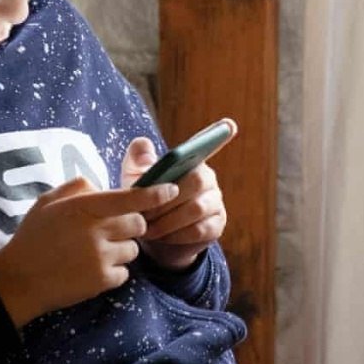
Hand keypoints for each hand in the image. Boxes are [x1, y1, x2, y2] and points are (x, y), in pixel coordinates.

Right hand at [0, 176, 178, 327]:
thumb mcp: (48, 201)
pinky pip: (125, 272)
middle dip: (131, 225)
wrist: (19, 280)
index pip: (130, 197)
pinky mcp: (102, 281)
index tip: (172, 189)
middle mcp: (96, 230)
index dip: (155, 193)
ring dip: (122, 248)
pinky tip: (92, 268)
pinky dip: (114, 270)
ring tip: (96, 251)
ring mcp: (101, 257)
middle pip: (138, 223)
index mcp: (84, 207)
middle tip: (110, 230)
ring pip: (133, 249)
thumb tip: (101, 185)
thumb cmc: (32, 236)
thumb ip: (77, 187)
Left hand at [122, 137, 228, 270]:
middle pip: (196, 180)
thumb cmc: (144, 202)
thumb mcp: (134, 179)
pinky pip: (199, 229)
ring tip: (148, 228)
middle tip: (144, 212)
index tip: (230, 124)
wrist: (154, 239)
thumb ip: (137, 160)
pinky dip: (176, 234)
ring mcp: (215, 202)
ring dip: (168, 220)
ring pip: (196, 208)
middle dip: (167, 198)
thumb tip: (145, 145)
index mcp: (189, 161)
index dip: (218, 134)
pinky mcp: (216, 225)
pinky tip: (162, 237)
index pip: (206, 143)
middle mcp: (207, 178)